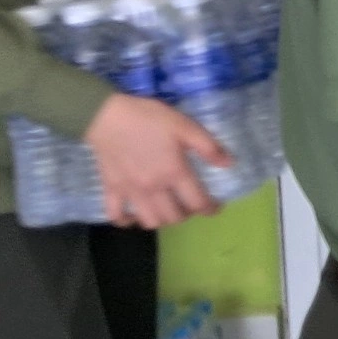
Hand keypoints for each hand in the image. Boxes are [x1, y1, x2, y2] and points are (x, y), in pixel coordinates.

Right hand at [85, 93, 226, 227]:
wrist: (108, 117)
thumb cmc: (150, 119)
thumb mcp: (186, 126)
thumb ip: (208, 147)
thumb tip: (229, 164)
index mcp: (174, 172)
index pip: (196, 202)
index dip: (210, 209)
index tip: (216, 208)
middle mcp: (154, 188)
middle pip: (173, 217)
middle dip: (187, 215)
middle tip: (190, 204)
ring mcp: (130, 192)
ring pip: (148, 221)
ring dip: (161, 220)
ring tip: (167, 209)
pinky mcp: (111, 190)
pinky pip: (117, 216)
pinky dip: (126, 221)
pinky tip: (134, 216)